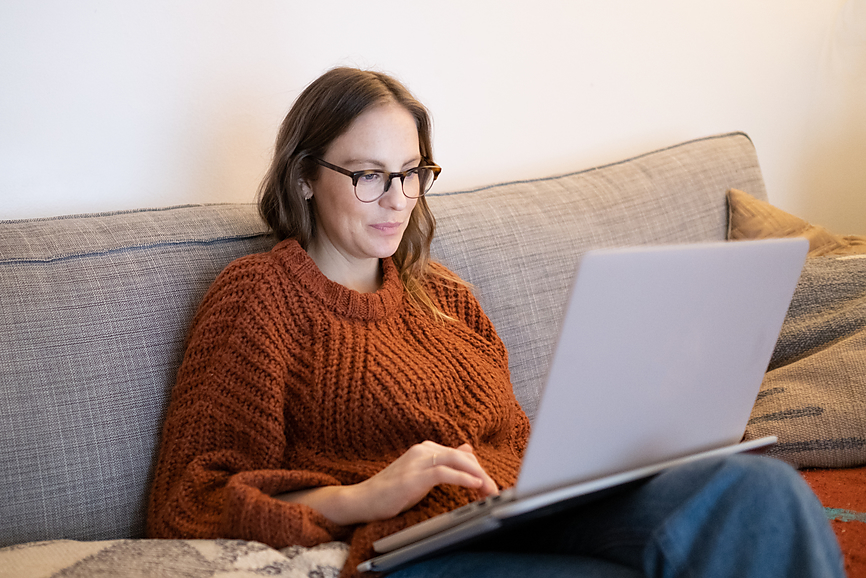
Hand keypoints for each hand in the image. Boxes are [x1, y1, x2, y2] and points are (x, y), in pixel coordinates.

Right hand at [277, 441, 497, 525]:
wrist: (363, 500)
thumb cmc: (391, 491)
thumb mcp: (421, 474)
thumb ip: (443, 462)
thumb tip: (467, 449)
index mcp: (425, 449)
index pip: (461, 454)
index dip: (478, 469)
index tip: (491, 484)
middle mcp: (423, 450)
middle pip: (463, 456)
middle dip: (482, 473)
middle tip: (496, 489)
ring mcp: (418, 461)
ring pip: (457, 461)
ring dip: (478, 476)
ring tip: (490, 489)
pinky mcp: (414, 476)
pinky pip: (445, 473)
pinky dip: (463, 478)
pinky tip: (476, 485)